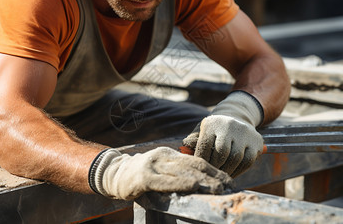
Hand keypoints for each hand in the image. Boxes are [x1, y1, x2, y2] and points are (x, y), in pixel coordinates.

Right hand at [89, 147, 232, 199]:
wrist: (113, 173)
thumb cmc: (141, 174)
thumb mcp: (161, 168)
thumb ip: (177, 171)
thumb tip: (201, 181)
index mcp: (170, 154)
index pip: (197, 161)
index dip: (214, 170)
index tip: (229, 181)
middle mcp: (164, 156)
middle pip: (194, 165)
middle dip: (214, 176)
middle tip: (229, 186)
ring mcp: (154, 165)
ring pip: (183, 172)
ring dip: (202, 181)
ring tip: (217, 189)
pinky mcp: (144, 177)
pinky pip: (165, 181)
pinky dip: (180, 184)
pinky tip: (192, 187)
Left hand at [183, 91, 264, 176]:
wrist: (237, 117)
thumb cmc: (214, 130)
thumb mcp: (202, 131)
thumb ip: (193, 143)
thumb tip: (185, 155)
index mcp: (212, 123)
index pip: (205, 145)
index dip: (201, 160)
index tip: (200, 168)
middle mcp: (229, 125)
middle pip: (221, 153)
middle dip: (215, 166)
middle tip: (210, 174)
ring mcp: (244, 133)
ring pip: (235, 158)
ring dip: (226, 171)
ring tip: (220, 175)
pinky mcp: (256, 141)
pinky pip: (247, 161)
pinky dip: (238, 171)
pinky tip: (231, 173)